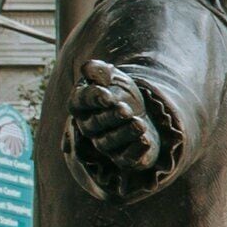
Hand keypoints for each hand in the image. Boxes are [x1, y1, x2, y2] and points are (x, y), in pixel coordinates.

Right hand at [70, 61, 167, 181]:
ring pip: (109, 142)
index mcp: (82, 105)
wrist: (143, 111)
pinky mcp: (124, 157)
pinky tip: (145, 140)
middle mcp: (90, 127)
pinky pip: (126, 159)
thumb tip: (87, 68)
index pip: (81, 102)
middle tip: (126, 110)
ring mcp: (106, 143)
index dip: (93, 99)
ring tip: (139, 123)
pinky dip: (135, 151)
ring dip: (125, 133)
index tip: (108, 95)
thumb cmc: (121, 92)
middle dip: (111, 117)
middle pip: (95, 124)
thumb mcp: (112, 76)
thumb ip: (98, 70)